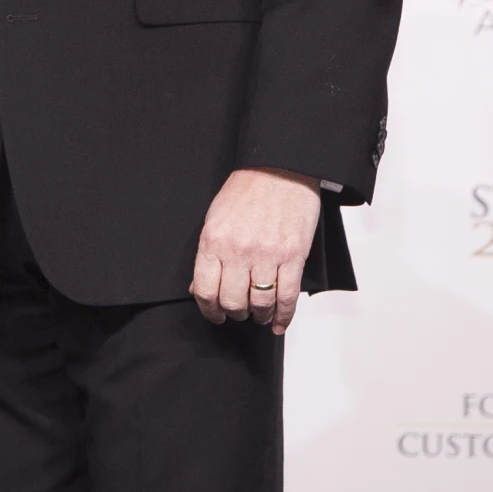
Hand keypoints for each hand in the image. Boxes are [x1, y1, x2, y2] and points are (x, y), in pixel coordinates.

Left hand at [191, 167, 321, 332]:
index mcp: (214, 240)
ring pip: (260, 303)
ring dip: (259, 315)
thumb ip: (208, 255)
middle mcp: (239, 250)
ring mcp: (267, 254)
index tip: (215, 315)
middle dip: (235, 314)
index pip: (205, 291)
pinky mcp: (293, 256)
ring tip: (259, 315)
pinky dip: (283, 316)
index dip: (209, 311)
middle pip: (233, 302)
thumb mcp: (215, 218)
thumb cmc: (247, 190)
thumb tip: (199, 287)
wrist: (280, 168)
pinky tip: (279, 323)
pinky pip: (287, 296)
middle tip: (238, 313)